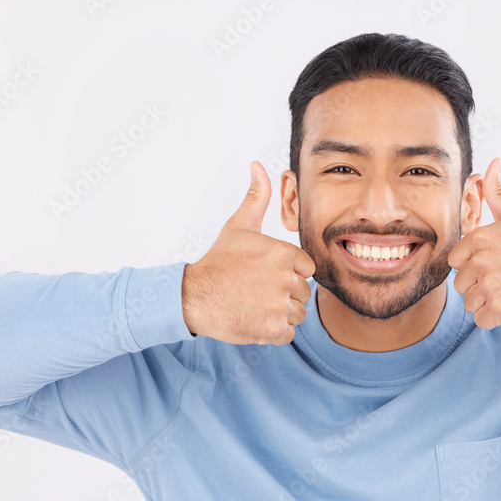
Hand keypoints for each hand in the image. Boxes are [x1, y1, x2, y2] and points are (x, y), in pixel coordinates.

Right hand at [182, 161, 315, 344]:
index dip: (289, 273)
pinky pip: (288, 333)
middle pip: (303, 292)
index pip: (307, 269)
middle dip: (285, 294)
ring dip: (280, 313)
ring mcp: (279, 306)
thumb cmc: (218, 261)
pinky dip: (273, 331)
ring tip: (255, 303)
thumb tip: (258, 166)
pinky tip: (254, 318)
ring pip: (297, 314)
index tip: (266, 273)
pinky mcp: (273, 330)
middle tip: (257, 290)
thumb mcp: (239, 226)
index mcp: (284, 253)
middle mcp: (286, 279)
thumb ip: (256, 197)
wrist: (193, 296)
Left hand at [448, 158, 500, 329]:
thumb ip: (498, 193)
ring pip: (469, 302)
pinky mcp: (498, 309)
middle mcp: (482, 261)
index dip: (471, 264)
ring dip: (486, 302)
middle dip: (478, 285)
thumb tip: (494, 163)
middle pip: (461, 283)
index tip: (493, 263)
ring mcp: (490, 286)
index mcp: (482, 238)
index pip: (455, 260)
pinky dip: (493, 318)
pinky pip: (480, 319)